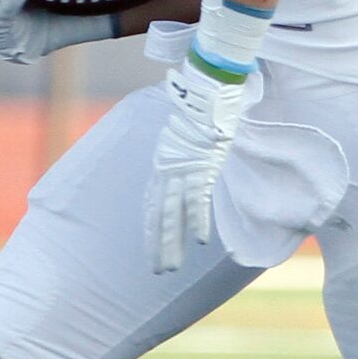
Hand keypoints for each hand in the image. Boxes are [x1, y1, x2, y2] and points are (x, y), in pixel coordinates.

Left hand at [144, 56, 249, 273]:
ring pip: (174, 215)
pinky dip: (199, 221)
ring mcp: (183, 170)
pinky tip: (201, 242)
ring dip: (173, 244)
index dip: (153, 229)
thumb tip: (193, 146)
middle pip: (160, 216)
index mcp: (163, 163)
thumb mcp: (186, 130)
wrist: (205, 87)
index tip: (152, 251)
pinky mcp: (201, 167)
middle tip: (159, 272)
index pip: (154, 203)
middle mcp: (168, 170)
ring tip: (170, 268)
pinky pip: (199, 199)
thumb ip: (186, 143)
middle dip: (159, 246)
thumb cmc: (199, 103)